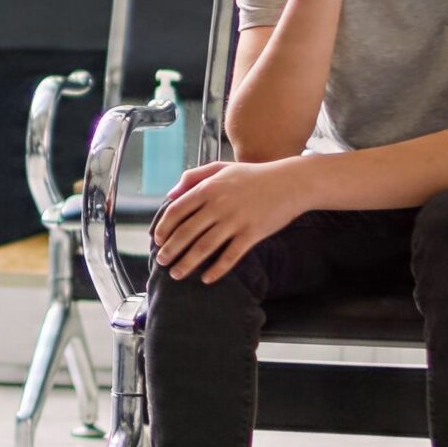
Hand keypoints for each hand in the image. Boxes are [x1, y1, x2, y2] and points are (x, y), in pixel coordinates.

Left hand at [150, 159, 309, 282]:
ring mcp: (235, 221)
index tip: (158, 241)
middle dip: (170, 251)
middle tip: (162, 262)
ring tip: (176, 274)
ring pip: (204, 248)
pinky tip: (206, 279)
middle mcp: (218, 205)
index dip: (163, 229)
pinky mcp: (252, 234)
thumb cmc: (253, 175)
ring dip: (187, 264)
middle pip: (185, 233)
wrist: (290, 182)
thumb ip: (193, 177)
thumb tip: (170, 194)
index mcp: (208, 188)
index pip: (176, 212)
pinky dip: (216, 270)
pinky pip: (230, 257)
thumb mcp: (221, 167)